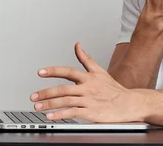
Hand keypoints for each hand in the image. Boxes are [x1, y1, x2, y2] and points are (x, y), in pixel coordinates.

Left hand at [30, 42, 144, 122]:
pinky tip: (51, 116)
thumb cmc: (114, 89)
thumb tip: (77, 45)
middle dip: (46, 92)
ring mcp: (89, 100)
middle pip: (63, 88)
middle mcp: (87, 87)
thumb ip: (85, 58)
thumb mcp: (99, 70)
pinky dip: (60, 114)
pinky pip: (73, 113)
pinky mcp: (91, 112)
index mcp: (88, 77)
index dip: (53, 71)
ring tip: (37, 106)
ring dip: (50, 104)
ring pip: (65, 100)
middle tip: (33, 96)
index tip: (40, 72)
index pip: (67, 71)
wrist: (129, 103)